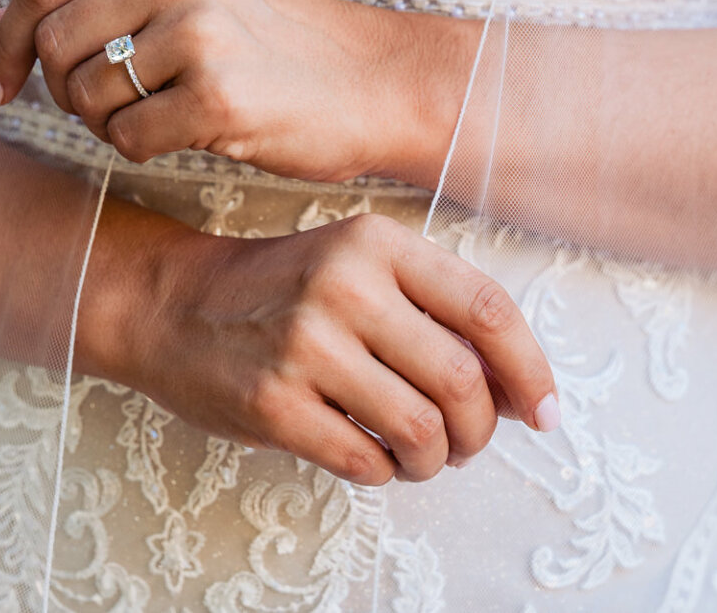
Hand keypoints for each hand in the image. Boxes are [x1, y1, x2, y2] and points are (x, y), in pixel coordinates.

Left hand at [0, 0, 474, 183]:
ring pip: (83, 96)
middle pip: (51, 43)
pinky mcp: (219, 94)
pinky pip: (127, 139)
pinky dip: (143, 149)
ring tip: (157, 114)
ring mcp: (199, 29)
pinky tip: (187, 134)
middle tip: (105, 107)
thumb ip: (81, 2)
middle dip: (58, 90)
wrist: (372, 80)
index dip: (4, 42)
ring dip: (104, 123)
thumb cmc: (267, 42)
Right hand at [80, 207, 560, 483]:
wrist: (171, 303)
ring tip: (418, 456)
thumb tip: (519, 391)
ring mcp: (305, 345)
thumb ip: (432, 310)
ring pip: (421, 430)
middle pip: (461, 381)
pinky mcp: (272, 402)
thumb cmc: (278, 291)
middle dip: (480, 431)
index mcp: (376, 243)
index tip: (545, 413)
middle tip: (466, 443)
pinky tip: (369, 456)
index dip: (530, 371)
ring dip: (433, 460)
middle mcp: (343, 286)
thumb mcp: (355, 265)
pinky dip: (383, 473)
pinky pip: (365, 461)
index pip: (487, 310)